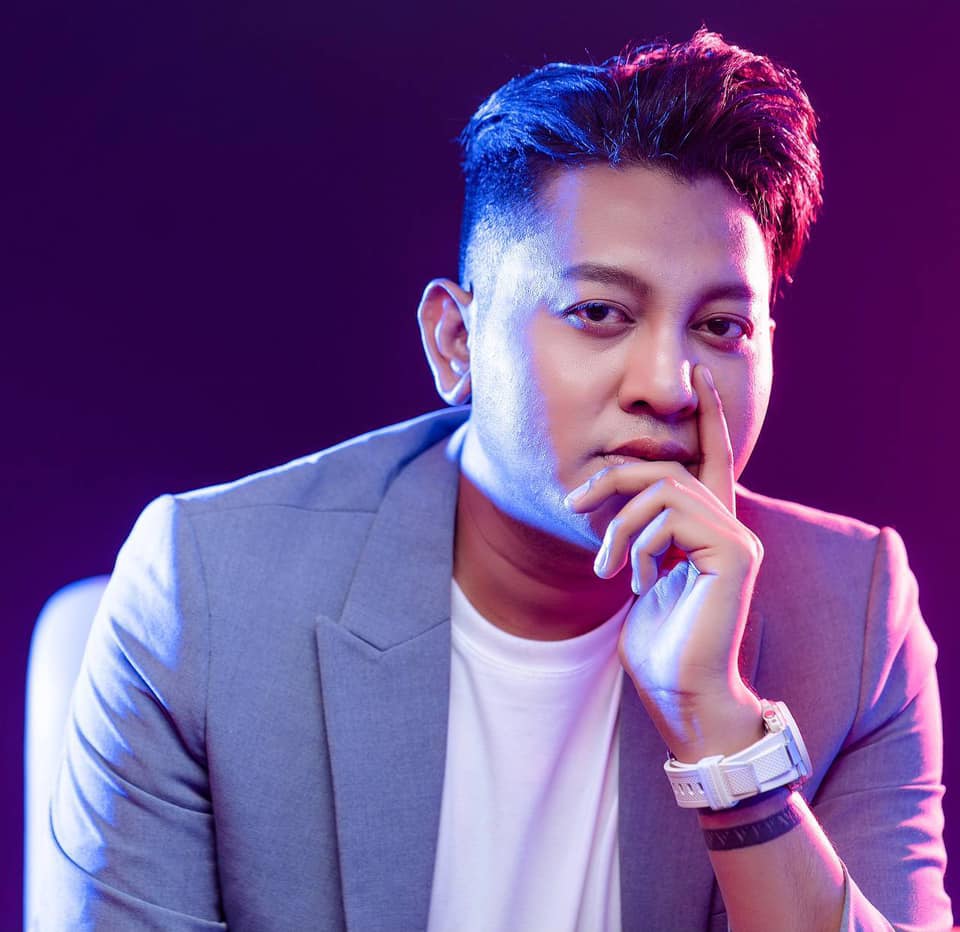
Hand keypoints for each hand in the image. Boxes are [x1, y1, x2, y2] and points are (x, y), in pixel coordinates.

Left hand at [565, 365, 763, 760]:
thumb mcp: (639, 576)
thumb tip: (621, 503)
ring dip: (619, 525)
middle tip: (573, 502)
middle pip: (666, 468)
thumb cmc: (658, 645)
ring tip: (609, 568)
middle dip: (612, 480)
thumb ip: (641, 535)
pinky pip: (671, 515)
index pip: (713, 458)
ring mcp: (737, 537)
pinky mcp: (734, 552)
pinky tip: (637, 582)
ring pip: (663, 488)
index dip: (709, 416)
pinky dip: (639, 543)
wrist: (681, 697)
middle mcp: (730, 525)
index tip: (697, 374)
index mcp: (709, 528)